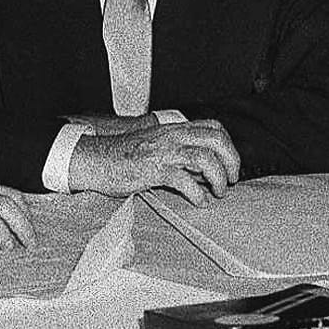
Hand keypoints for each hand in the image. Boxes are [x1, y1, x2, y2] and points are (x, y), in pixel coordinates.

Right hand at [68, 120, 242, 200]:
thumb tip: (204, 170)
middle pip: (216, 141)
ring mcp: (163, 152)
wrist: (96, 159)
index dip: (228, 146)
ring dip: (218, 178)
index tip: (230, 163)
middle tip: (231, 179)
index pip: (214, 127)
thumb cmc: (124, 155)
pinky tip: (198, 201)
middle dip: (231, 161)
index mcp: (174, 129)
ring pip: (205, 159)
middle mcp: (172, 136)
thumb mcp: (157, 146)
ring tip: (217, 192)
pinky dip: (197, 194)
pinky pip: (184, 181)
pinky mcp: (153, 169)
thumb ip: (181, 153)